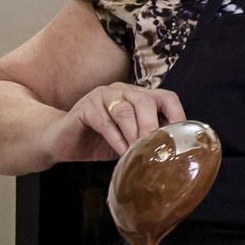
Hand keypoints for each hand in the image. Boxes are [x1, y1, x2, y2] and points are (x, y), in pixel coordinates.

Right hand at [41, 83, 186, 163]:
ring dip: (133, 135)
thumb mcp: (131, 140)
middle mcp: (123, 91)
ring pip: (125, 111)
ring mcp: (103, 96)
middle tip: (155, 148)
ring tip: (136, 153)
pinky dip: (116, 139)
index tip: (181, 138)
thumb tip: (175, 153)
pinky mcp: (85, 106)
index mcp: (140, 96)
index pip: (167, 98)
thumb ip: (150, 139)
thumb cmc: (101, 141)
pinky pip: (105, 122)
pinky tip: (121, 152)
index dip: (177, 116)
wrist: (63, 142)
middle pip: (146, 102)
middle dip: (152, 127)